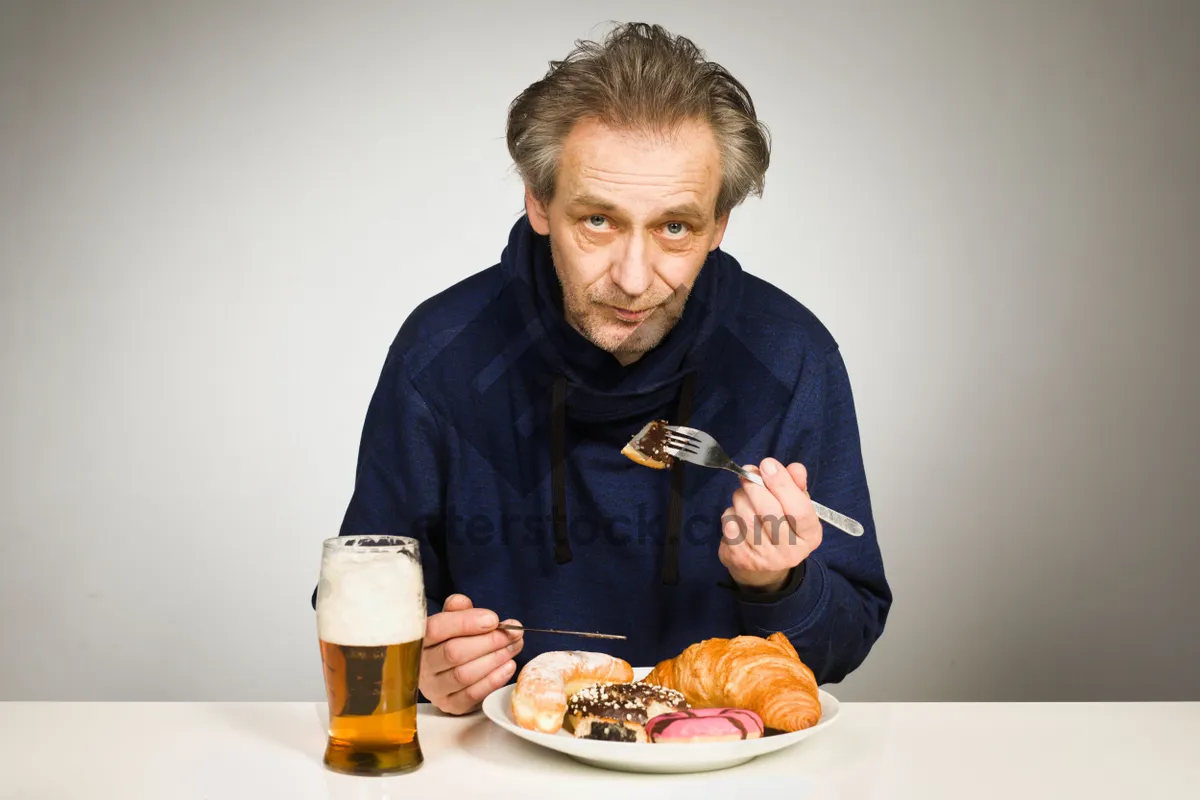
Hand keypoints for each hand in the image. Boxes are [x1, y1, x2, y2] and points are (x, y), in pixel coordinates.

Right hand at [419, 594, 523, 714]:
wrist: (448, 671)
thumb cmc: (452, 640)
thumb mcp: (452, 620)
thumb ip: (458, 609)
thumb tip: (463, 602)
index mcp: (420, 639)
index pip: (436, 629)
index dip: (466, 622)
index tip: (493, 619)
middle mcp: (423, 665)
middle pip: (454, 653)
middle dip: (489, 641)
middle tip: (513, 633)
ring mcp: (434, 688)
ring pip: (464, 675)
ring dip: (495, 659)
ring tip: (514, 646)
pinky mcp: (449, 705)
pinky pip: (472, 695)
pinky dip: (493, 680)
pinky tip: (508, 666)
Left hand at [719, 458, 822, 592]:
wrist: (763, 566)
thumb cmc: (782, 526)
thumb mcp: (796, 505)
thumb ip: (797, 485)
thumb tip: (795, 468)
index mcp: (809, 536)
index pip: (799, 510)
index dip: (782, 484)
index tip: (768, 464)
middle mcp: (790, 551)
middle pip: (770, 512)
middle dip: (755, 486)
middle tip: (748, 473)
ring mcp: (765, 559)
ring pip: (746, 517)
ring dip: (741, 498)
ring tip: (743, 493)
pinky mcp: (741, 559)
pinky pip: (730, 526)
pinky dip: (730, 513)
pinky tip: (737, 513)